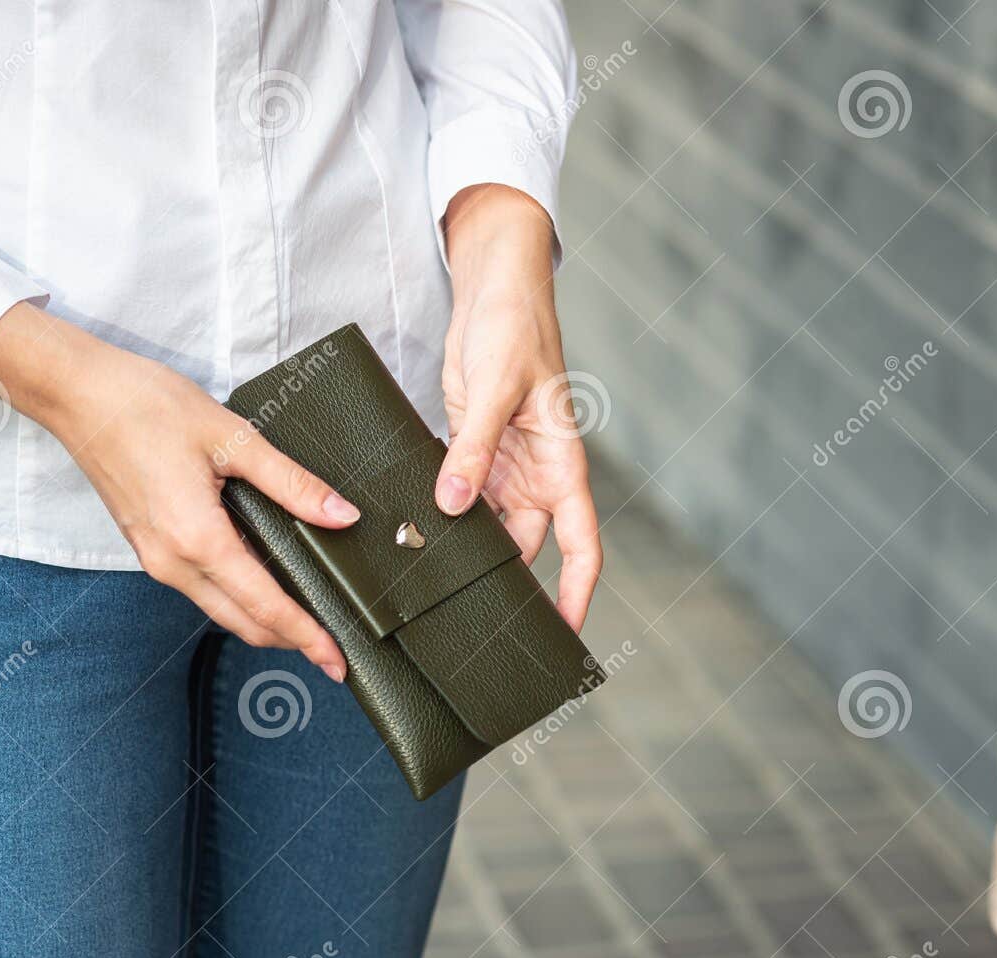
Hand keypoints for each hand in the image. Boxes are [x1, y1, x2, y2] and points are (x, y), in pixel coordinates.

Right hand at [0, 303, 356, 680]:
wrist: (78, 394)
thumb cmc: (146, 406)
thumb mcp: (232, 438)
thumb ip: (291, 483)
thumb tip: (341, 515)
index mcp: (197, 538)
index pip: (264, 606)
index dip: (305, 635)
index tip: (336, 659)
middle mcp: (172, 562)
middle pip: (241, 623)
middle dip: (289, 641)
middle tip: (331, 654)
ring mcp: (156, 558)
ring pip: (219, 609)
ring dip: (262, 622)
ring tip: (306, 622)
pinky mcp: (148, 546)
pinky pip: (200, 587)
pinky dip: (236, 598)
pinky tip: (262, 584)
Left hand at [437, 184, 602, 630]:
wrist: (492, 286)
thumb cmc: (514, 328)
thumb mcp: (493, 388)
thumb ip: (473, 449)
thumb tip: (453, 505)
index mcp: (562, 465)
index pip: (582, 544)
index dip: (577, 591)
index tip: (565, 632)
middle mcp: (535, 475)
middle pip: (526, 546)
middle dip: (504, 581)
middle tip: (473, 625)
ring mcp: (501, 466)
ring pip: (487, 527)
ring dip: (464, 550)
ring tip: (433, 589)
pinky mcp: (468, 451)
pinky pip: (458, 497)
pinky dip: (440, 516)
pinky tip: (414, 537)